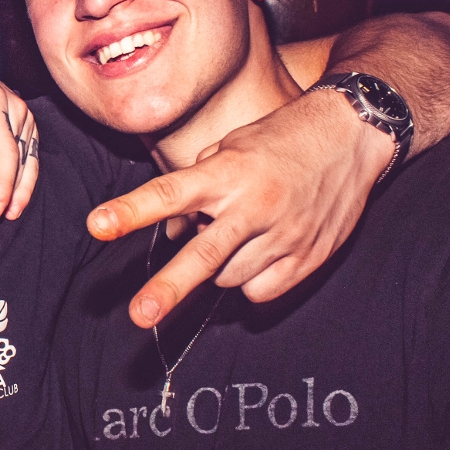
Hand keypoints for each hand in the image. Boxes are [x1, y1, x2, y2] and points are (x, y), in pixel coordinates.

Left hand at [0, 53, 39, 245]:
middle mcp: (14, 110)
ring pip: (23, 169)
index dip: (0, 184)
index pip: (3, 151)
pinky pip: (27, 163)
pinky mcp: (23, 130)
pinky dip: (20, 189)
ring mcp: (22, 120)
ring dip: (8, 204)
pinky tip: (8, 211)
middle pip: (10, 166)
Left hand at [86, 90, 390, 326]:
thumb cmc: (281, 138)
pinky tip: (258, 253)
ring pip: (229, 277)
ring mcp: (285, 235)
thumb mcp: (232, 147)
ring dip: (219, 267)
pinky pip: (262, 290)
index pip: (169, 193)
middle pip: (203, 256)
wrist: (353, 134)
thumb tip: (171, 233)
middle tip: (140, 315)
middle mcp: (254, 206)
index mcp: (227, 172)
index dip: (131, 211)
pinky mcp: (309, 257)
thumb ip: (197, 188)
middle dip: (169, 288)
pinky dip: (250, 280)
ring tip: (237, 233)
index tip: (97, 224)